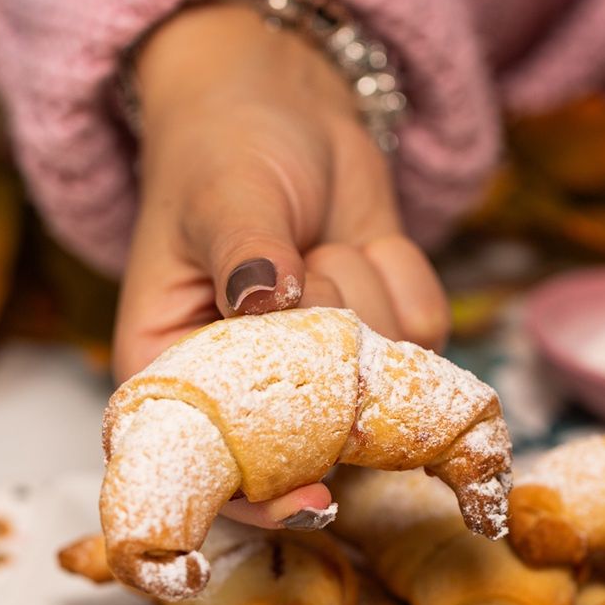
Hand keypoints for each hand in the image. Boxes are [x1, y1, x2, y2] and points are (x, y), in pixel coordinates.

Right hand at [115, 2, 448, 527]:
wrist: (285, 108)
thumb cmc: (224, 152)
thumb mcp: (221, 195)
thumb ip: (243, 251)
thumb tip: (264, 300)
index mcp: (179, 370)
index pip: (209, 464)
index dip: (258, 497)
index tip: (312, 497)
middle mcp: (252, 387)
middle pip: (318, 436)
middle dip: (327, 344)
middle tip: (305, 265)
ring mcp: (327, 368)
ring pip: (384, 378)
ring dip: (363, 290)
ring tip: (317, 243)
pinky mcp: (382, 337)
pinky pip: (425, 331)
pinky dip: (401, 273)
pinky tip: (363, 241)